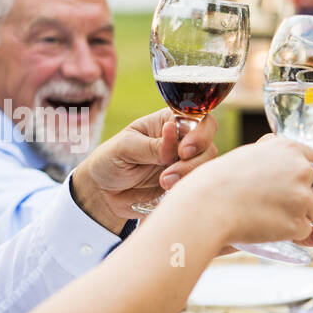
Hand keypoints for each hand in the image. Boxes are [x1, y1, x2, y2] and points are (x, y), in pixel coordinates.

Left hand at [72, 110, 218, 232]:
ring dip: (188, 176)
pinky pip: (198, 186)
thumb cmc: (110, 161)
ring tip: (163, 183)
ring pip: (206, 167)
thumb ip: (151, 144)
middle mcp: (182, 141)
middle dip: (194, 161)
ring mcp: (186, 164)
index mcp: (168, 122)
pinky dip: (187, 189)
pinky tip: (168, 191)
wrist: (104, 193)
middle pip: (208, 145)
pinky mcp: (184, 184)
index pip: (198, 119)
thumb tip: (172, 133)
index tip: (184, 150)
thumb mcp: (124, 147)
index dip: (200, 133)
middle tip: (169, 174)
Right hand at [177, 134, 312, 246]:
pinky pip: (305, 230)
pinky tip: (268, 227)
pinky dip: (291, 233)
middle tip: (279, 202)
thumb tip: (299, 166)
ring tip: (267, 215)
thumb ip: (276, 157)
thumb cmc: (219, 181)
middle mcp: (301, 169)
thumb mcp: (250, 155)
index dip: (310, 175)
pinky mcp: (298, 222)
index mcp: (289, 148)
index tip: (298, 184)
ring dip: (297, 216)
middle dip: (305, 196)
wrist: (207, 206)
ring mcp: (302, 197)